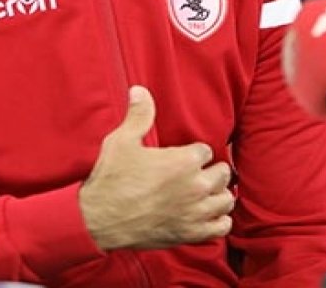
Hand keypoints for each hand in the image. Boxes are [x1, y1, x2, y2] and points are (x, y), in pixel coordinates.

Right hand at [78, 85, 235, 250]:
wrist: (99, 220)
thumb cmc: (110, 180)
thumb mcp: (121, 141)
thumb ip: (138, 116)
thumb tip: (140, 91)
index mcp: (183, 161)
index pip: (206, 151)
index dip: (195, 153)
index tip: (184, 158)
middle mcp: (195, 186)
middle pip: (222, 173)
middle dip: (211, 171)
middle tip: (196, 174)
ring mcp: (195, 212)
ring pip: (226, 200)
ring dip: (218, 195)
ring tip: (205, 193)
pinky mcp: (191, 234)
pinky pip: (222, 226)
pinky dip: (218, 220)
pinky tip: (206, 215)